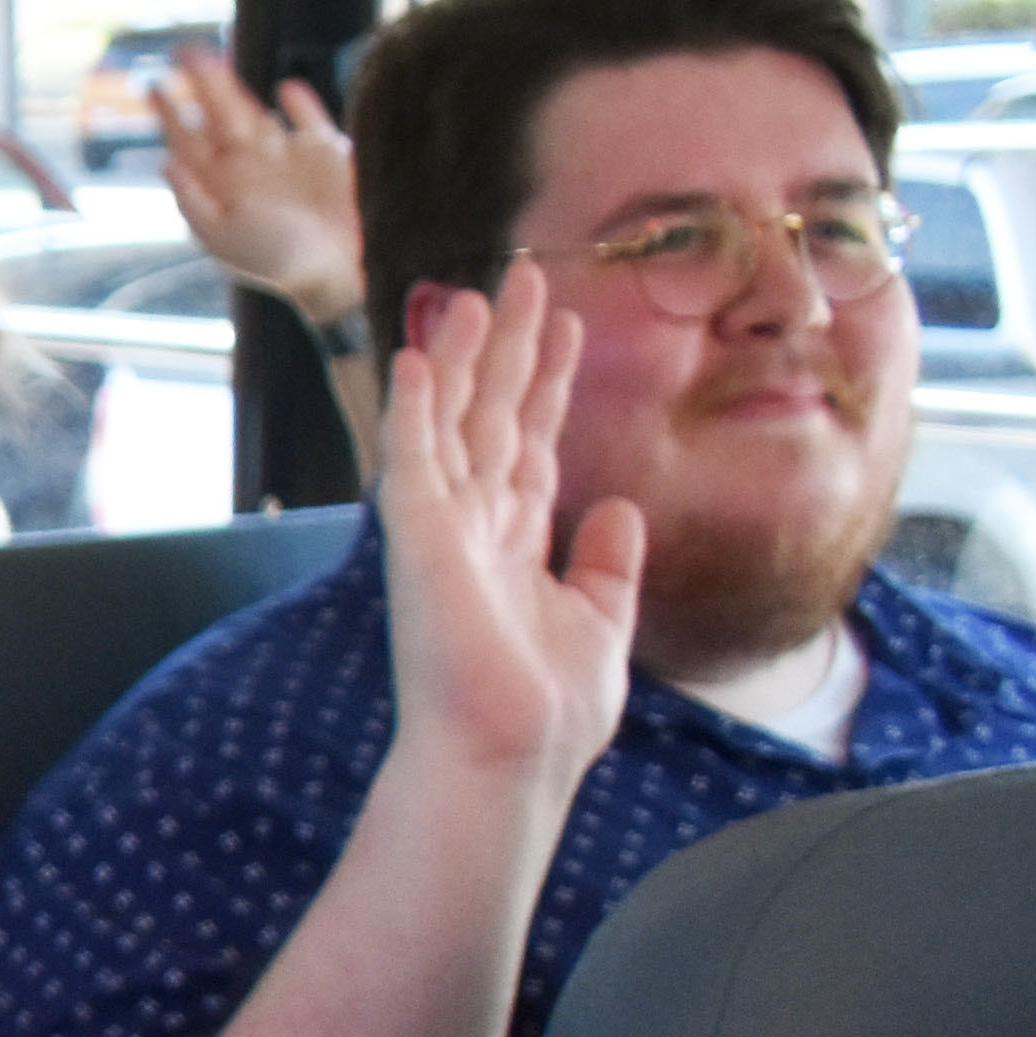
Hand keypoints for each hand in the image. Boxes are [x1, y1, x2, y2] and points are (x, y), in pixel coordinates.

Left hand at [156, 47, 362, 323]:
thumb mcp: (223, 237)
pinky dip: (299, 103)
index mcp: (222, 188)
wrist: (342, 271)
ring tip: (213, 58)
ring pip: (255, 111)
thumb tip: (168, 163)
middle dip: (201, 84)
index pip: (189, 142)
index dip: (170, 113)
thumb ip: (194, 201)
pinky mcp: (327, 152)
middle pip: (218, 116)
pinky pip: (309, 119)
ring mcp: (287, 157)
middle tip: (180, 50)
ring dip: (235, 86)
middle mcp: (250, 167)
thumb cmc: (278, 261)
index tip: (151, 85)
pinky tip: (286, 88)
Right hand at [375, 267, 641, 799]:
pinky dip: (413, 402)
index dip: (548, 386)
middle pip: (495, 417)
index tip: (566, 329)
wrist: (507, 757)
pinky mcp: (417, 535)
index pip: (532, 446)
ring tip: (479, 291)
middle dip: (512, 350)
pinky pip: (414, 454)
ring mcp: (442, 529)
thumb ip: (608, 566)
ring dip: (463, 356)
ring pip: (454, 420)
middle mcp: (475, 528)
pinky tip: (417, 353)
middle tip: (526, 279)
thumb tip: (621, 511)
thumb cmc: (548, 712)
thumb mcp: (602, 624)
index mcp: (517, 547)